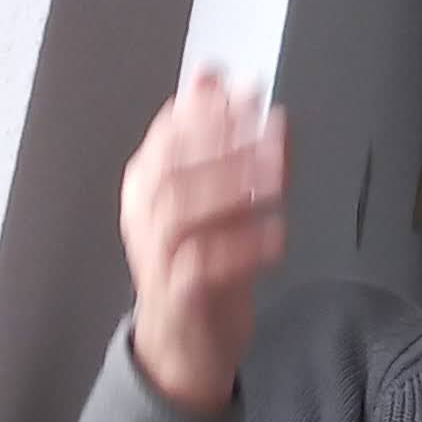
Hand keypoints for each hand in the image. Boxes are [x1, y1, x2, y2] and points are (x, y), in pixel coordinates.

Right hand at [117, 72, 287, 413]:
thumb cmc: (199, 263)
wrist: (184, 347)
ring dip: (232, 185)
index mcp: (145, 187)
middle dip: (220, 138)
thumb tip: (211, 74)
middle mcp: (143, 218)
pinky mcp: (180, 296)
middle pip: (172, 168)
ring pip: (183, 211)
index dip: (204, 109)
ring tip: (277, 170)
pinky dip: (242, 247)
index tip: (244, 87)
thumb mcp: (206, 197)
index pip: (167, 136)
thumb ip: (209, 137)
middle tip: (267, 118)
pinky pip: (205, 267)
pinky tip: (278, 231)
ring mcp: (157, 257)